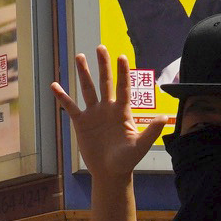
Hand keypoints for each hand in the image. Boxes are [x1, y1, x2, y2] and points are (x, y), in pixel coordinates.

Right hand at [51, 47, 165, 180]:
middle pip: (105, 82)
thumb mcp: (140, 146)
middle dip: (103, 65)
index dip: (122, 72)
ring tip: (79, 56)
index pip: (123, 87)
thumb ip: (151, 131)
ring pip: (88, 89)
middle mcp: (108, 108)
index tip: (122, 56)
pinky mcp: (81, 123)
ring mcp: (94, 114)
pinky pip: (71, 106)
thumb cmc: (127, 160)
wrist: (110, 172)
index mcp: (122, 111)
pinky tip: (55, 85)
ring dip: (84, 73)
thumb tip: (165, 117)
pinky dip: (63, 97)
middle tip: (101, 47)